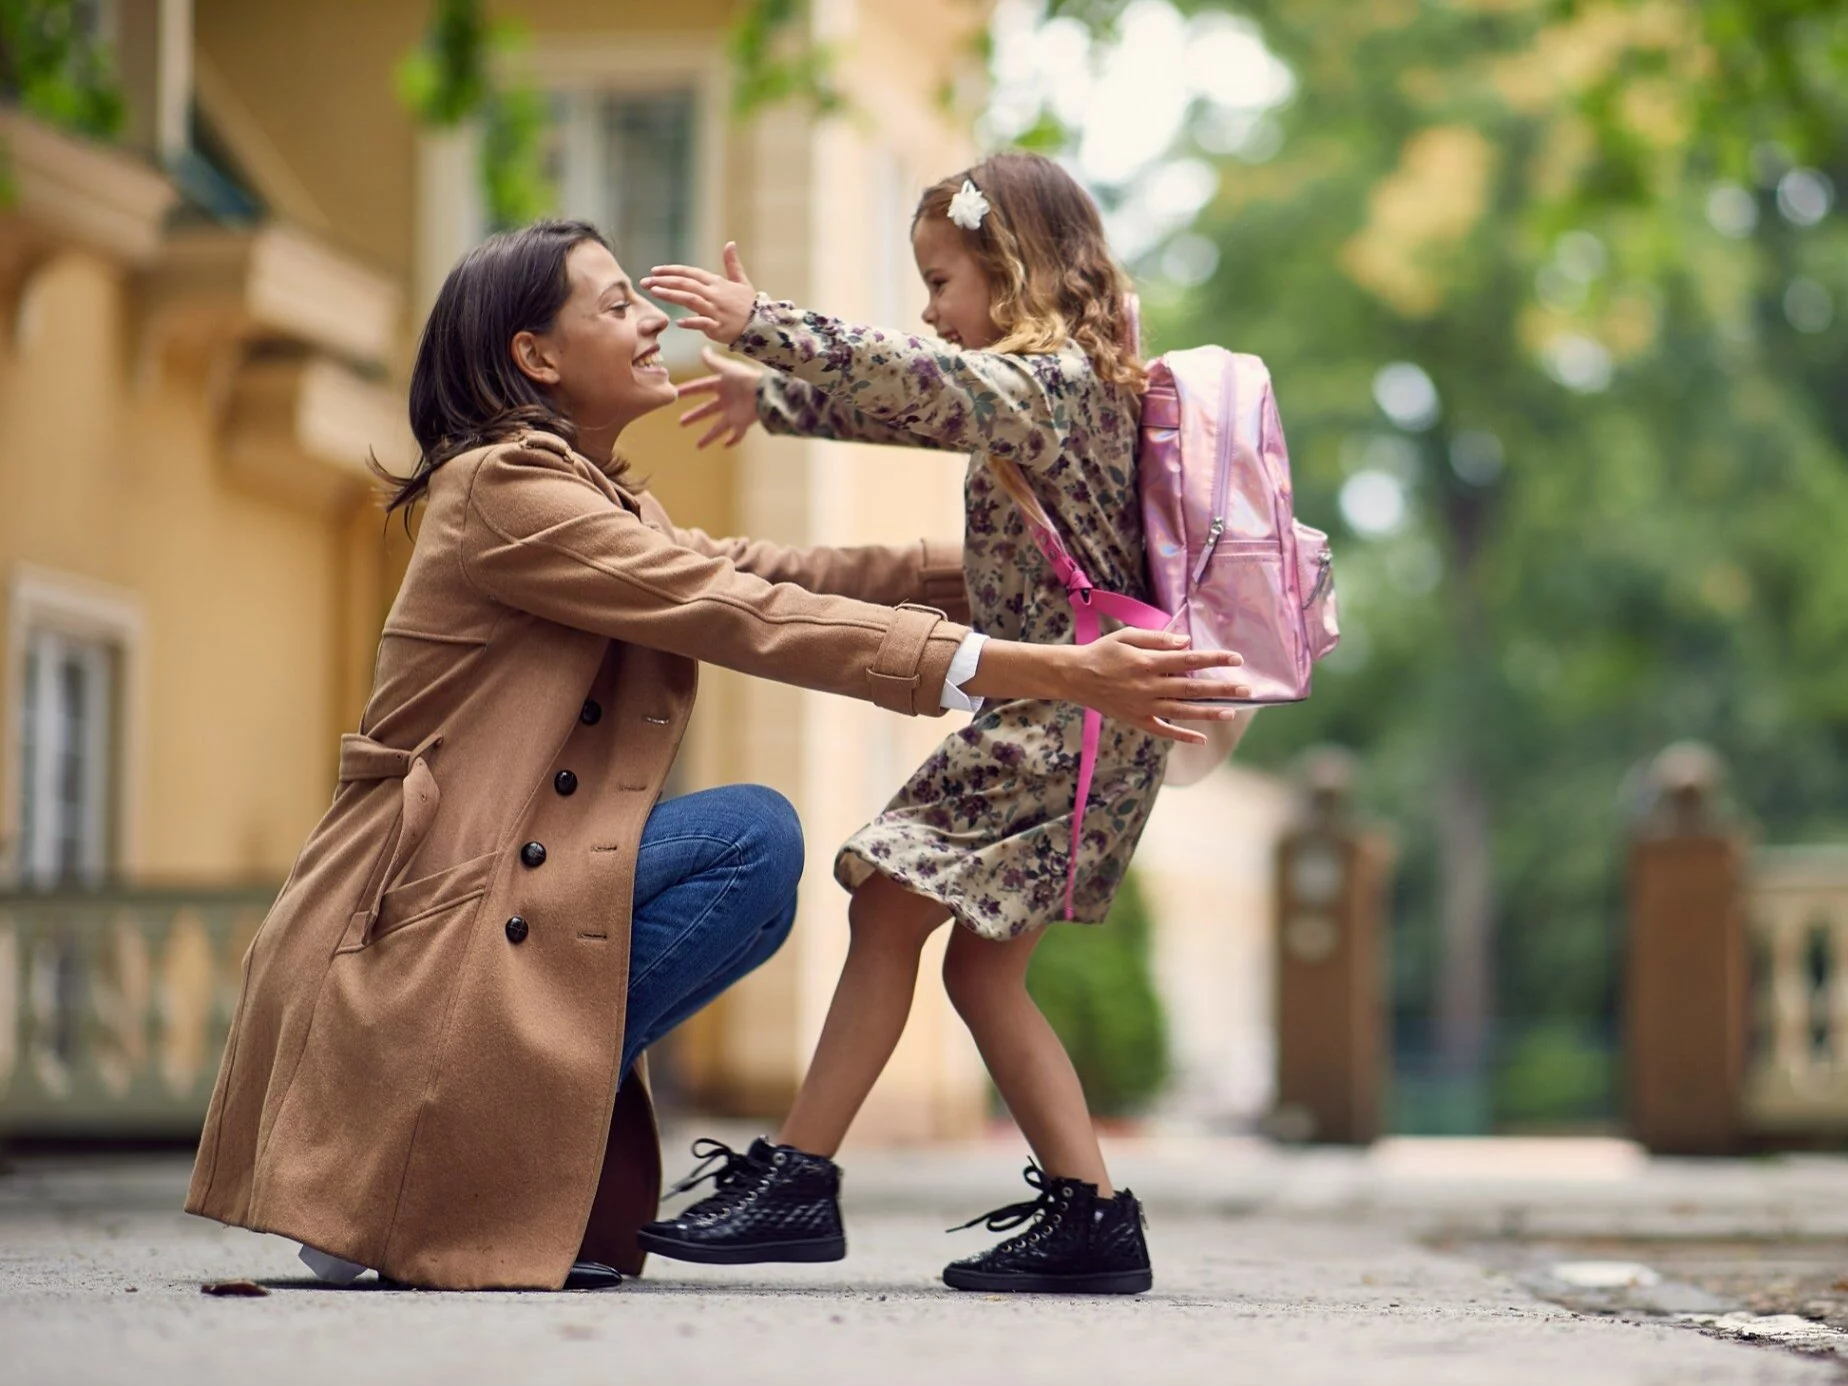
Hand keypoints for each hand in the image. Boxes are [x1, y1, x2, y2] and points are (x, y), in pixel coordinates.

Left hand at [641, 242, 756, 343]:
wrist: (762, 325)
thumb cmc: (749, 304)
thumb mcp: (741, 281)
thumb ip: (732, 263)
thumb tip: (730, 243)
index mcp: (717, 283)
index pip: (690, 273)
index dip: (671, 271)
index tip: (654, 271)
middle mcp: (714, 294)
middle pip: (686, 284)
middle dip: (663, 281)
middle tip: (645, 282)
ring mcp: (716, 311)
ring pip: (690, 300)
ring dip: (672, 295)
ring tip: (655, 292)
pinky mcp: (719, 327)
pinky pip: (703, 324)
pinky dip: (691, 322)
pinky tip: (678, 322)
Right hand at [676, 346, 762, 448]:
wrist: (764, 391)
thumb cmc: (745, 378)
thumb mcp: (726, 368)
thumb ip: (713, 361)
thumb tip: (703, 349)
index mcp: (721, 385)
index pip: (700, 387)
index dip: (688, 390)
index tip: (675, 393)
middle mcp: (726, 400)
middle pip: (707, 410)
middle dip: (694, 416)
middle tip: (681, 422)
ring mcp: (734, 413)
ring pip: (718, 427)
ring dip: (708, 436)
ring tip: (698, 446)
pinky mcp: (743, 423)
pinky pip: (737, 435)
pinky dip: (732, 440)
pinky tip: (725, 446)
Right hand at [965, 628, 1247, 745]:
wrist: (1074, 676)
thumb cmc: (1102, 652)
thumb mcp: (1128, 636)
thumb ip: (1158, 639)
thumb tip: (1186, 643)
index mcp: (1149, 662)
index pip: (1189, 661)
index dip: (1214, 660)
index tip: (1236, 659)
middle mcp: (1150, 686)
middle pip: (1192, 688)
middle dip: (1221, 688)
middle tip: (1246, 689)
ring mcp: (1144, 706)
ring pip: (1182, 711)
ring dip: (1208, 712)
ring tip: (1232, 712)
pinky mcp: (1137, 719)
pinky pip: (1163, 730)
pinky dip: (1181, 735)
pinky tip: (1201, 738)